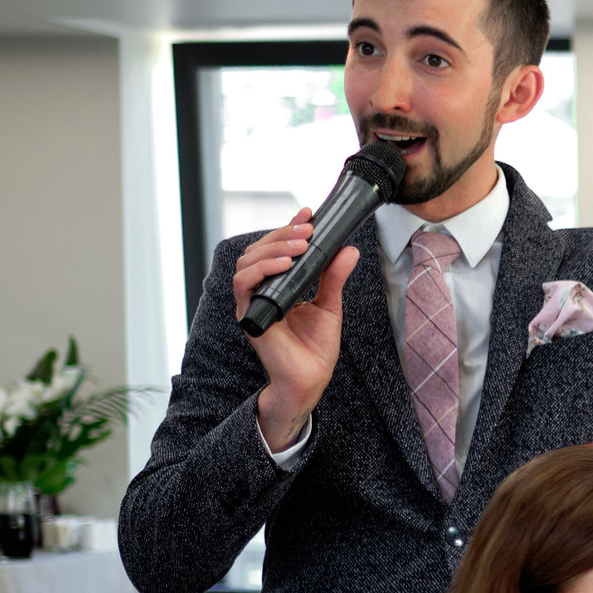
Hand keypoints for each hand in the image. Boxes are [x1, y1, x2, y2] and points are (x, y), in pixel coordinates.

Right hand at [232, 208, 356, 446]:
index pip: (276, 249)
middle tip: (307, 229)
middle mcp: (260, 290)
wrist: (310, 379)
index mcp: (277, 285)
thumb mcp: (330, 304)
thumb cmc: (316, 347)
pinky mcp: (248, 315)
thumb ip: (334, 277)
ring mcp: (251, 302)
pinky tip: (284, 264)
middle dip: (282, 234)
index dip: (288, 228)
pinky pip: (243, 284)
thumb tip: (348, 249)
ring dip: (273, 248)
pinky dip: (261, 270)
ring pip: (247, 262)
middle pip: (259, 250)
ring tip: (299, 245)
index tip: (308, 213)